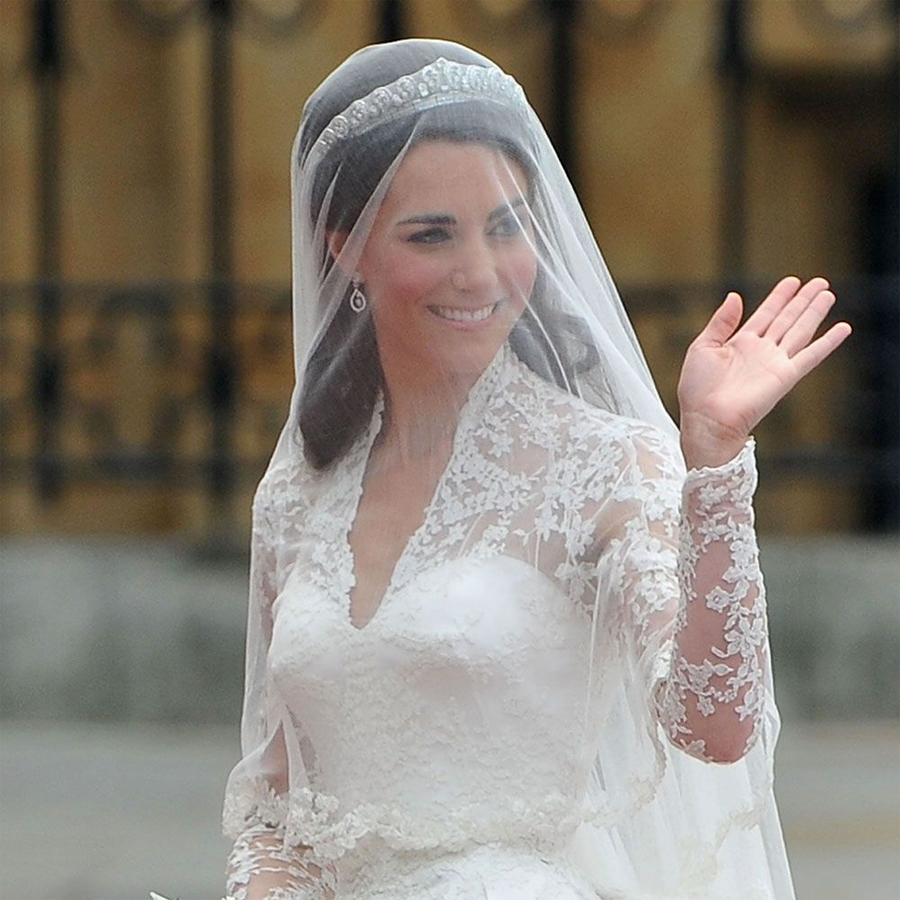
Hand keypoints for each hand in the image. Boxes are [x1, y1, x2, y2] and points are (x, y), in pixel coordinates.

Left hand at [677, 276, 850, 468]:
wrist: (706, 419)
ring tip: (828, 294)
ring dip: (815, 312)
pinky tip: (843, 328)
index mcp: (739, 344)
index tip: (792, 281)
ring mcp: (774, 363)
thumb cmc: (697, 390)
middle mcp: (760, 352)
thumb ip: (721, 322)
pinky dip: (828, 342)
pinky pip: (811, 356)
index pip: (765, 314)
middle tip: (819, 282)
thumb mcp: (702, 347)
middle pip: (787, 319)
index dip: (779, 297)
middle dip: (802, 300)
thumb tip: (735, 295)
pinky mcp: (785, 377)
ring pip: (800, 331)